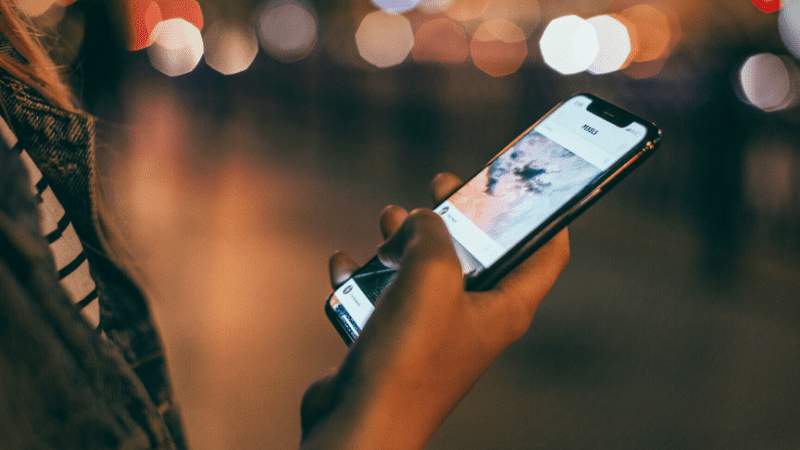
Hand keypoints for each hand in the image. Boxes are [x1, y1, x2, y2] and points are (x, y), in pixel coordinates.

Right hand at [301, 173, 569, 448]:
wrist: (359, 423)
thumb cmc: (408, 356)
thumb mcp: (432, 275)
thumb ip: (433, 231)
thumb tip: (419, 220)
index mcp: (505, 306)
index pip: (547, 252)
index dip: (546, 213)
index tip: (527, 180)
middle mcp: (473, 318)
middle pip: (479, 252)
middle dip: (459, 213)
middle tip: (441, 184)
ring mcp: (433, 332)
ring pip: (426, 269)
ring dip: (406, 239)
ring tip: (387, 217)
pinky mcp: (395, 341)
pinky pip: (384, 295)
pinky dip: (366, 274)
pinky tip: (347, 262)